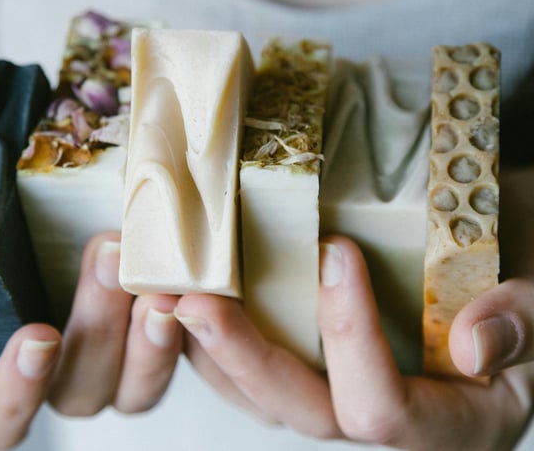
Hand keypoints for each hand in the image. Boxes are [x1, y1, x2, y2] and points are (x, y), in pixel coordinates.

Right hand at [0, 231, 183, 449]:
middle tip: (107, 261)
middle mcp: (51, 377)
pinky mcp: (143, 322)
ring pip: (137, 384)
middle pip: (80, 392)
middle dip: (99, 332)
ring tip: (160, 284)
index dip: (17, 394)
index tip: (38, 336)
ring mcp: (104, 354)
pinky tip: (189, 277)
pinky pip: (173, 342)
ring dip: (152, 341)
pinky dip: (186, 319)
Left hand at [175, 235, 533, 449]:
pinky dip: (212, 334)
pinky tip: (183, 292)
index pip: (384, 410)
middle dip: (243, 357)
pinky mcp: (309, 359)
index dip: (354, 338)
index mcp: (450, 422)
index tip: (337, 252)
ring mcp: (339, 388)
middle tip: (195, 302)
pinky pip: (249, 366)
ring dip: (209, 349)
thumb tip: (474, 346)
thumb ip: (525, 320)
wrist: (499, 246)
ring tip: (168, 296)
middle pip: (302, 410)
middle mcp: (384, 414)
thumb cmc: (522, 265)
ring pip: (261, 394)